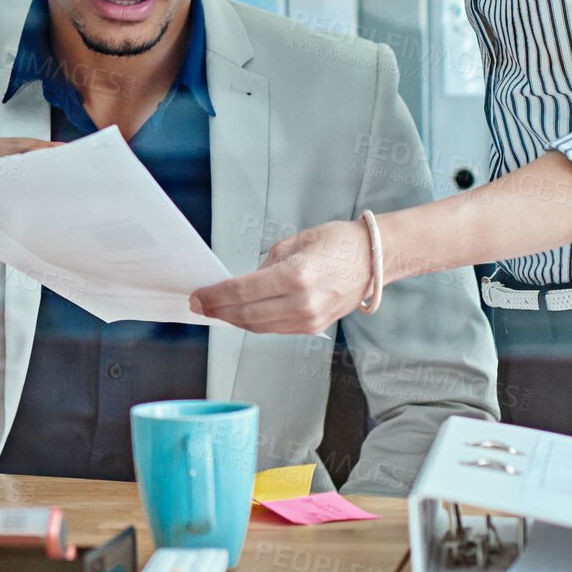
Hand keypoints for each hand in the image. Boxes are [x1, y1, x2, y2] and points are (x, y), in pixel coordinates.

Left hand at [189, 218, 372, 334]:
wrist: (374, 259)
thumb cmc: (337, 243)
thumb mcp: (295, 242)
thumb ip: (267, 265)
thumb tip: (245, 284)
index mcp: (296, 276)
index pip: (243, 292)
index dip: (215, 296)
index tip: (197, 296)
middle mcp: (302, 302)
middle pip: (246, 315)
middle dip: (218, 311)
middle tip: (198, 306)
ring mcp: (309, 319)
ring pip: (259, 327)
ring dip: (233, 320)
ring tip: (215, 310)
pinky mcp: (314, 328)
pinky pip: (275, 328)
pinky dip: (254, 323)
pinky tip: (241, 314)